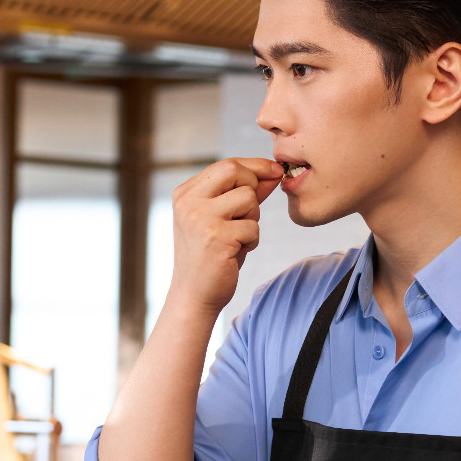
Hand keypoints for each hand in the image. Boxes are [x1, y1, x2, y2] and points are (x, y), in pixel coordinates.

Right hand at [169, 158, 284, 313]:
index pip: (226, 165)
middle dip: (254, 185)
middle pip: (234, 170)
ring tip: (237, 237)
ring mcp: (200, 218)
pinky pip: (253, 226)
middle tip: (251, 209)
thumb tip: (274, 171)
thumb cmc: (211, 256)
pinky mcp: (216, 237)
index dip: (255, 167)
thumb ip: (245, 193)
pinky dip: (252, 240)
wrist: (194, 295)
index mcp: (185, 194)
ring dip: (253, 219)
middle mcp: (188, 202)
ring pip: (248, 198)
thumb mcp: (225, 218)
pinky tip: (235, 252)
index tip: (275, 171)